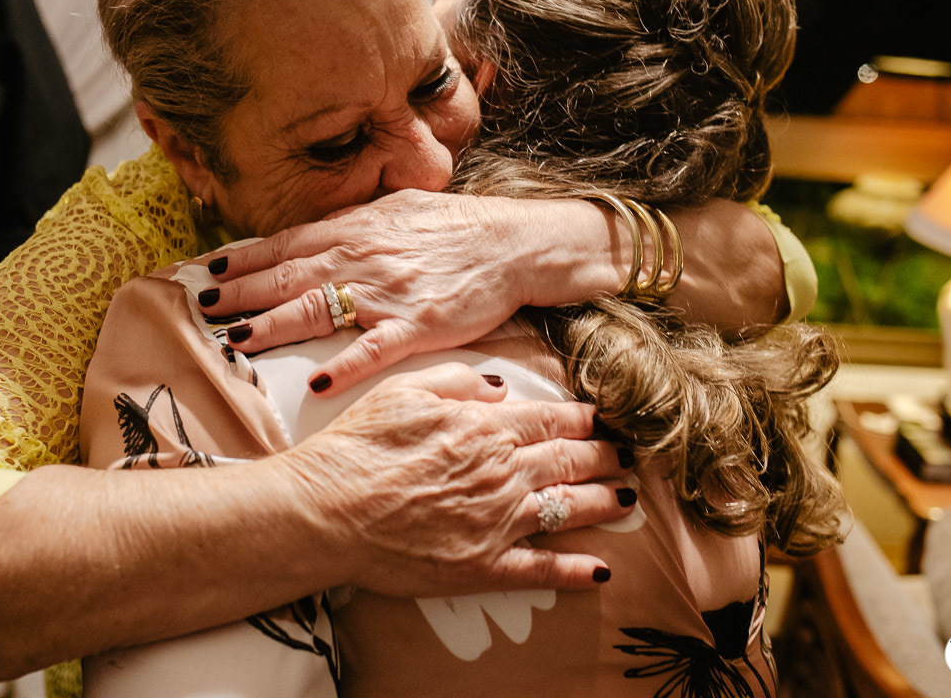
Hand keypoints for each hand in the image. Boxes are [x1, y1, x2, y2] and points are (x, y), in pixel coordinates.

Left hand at [203, 190, 613, 393]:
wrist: (515, 242)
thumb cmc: (458, 227)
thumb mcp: (398, 211)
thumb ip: (354, 226)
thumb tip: (316, 237)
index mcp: (356, 228)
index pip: (288, 243)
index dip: (246, 258)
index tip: (211, 271)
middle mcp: (362, 257)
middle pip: (289, 276)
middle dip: (243, 293)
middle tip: (204, 309)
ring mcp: (388, 292)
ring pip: (318, 308)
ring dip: (273, 325)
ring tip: (237, 341)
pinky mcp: (418, 324)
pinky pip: (374, 348)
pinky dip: (343, 365)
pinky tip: (316, 381)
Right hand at [275, 363, 635, 593]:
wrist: (324, 511)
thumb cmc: (355, 448)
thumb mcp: (402, 391)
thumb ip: (457, 380)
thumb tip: (500, 384)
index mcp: (483, 427)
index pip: (549, 419)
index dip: (581, 418)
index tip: (601, 418)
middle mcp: (501, 473)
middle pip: (569, 460)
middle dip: (605, 456)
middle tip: (626, 455)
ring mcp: (497, 522)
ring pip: (567, 508)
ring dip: (604, 503)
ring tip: (627, 500)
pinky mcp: (483, 566)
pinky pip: (542, 570)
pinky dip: (576, 571)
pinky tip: (601, 571)